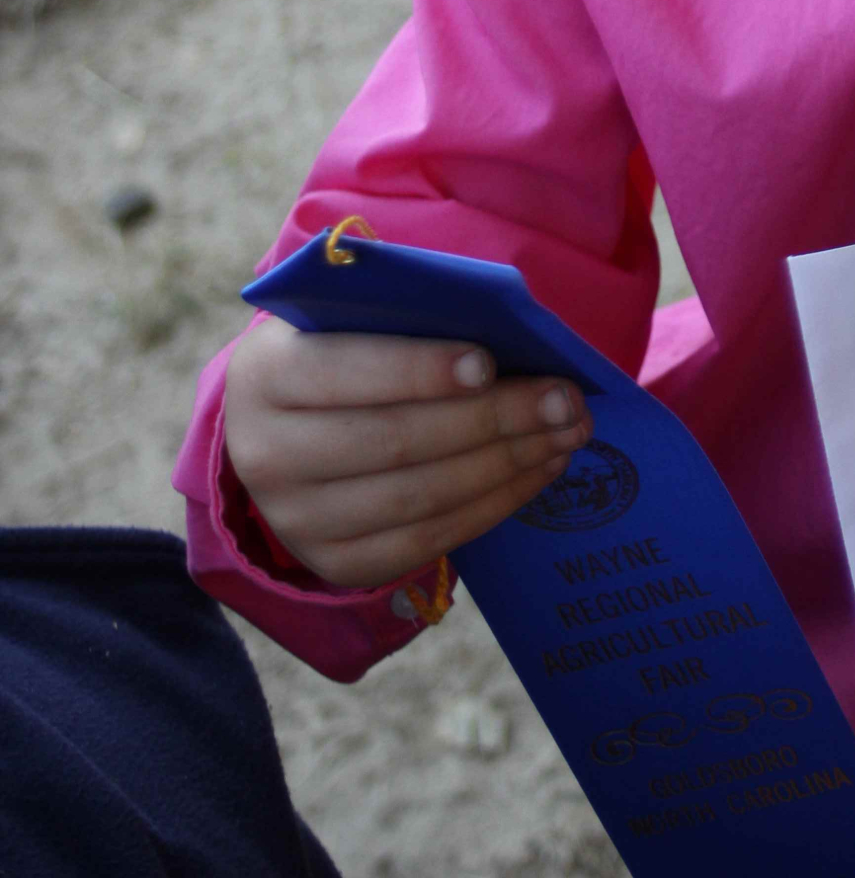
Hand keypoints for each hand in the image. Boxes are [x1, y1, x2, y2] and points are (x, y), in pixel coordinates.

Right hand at [225, 316, 592, 587]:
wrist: (282, 429)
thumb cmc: (339, 349)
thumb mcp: (346, 318)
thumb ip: (404, 313)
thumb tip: (505, 325)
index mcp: (265, 375)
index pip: (344, 371)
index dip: (417, 369)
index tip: (487, 363)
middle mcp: (267, 456)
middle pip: (394, 441)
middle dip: (491, 418)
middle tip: (563, 399)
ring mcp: (298, 521)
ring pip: (419, 496)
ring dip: (507, 463)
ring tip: (566, 432)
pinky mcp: (336, 563)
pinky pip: (427, 541)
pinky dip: (493, 504)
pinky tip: (539, 470)